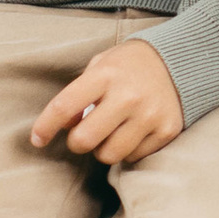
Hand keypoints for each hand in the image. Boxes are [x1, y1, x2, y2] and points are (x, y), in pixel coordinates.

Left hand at [31, 38, 184, 166]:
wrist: (180, 60)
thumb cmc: (130, 65)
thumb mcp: (101, 65)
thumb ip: (80, 93)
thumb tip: (66, 127)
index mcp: (106, 74)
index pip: (65, 106)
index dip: (45, 127)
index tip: (37, 139)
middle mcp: (128, 96)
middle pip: (85, 140)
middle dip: (76, 142)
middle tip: (82, 135)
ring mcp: (150, 115)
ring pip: (109, 154)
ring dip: (103, 149)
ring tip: (110, 133)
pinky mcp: (167, 130)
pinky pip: (134, 157)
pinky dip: (127, 150)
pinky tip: (132, 132)